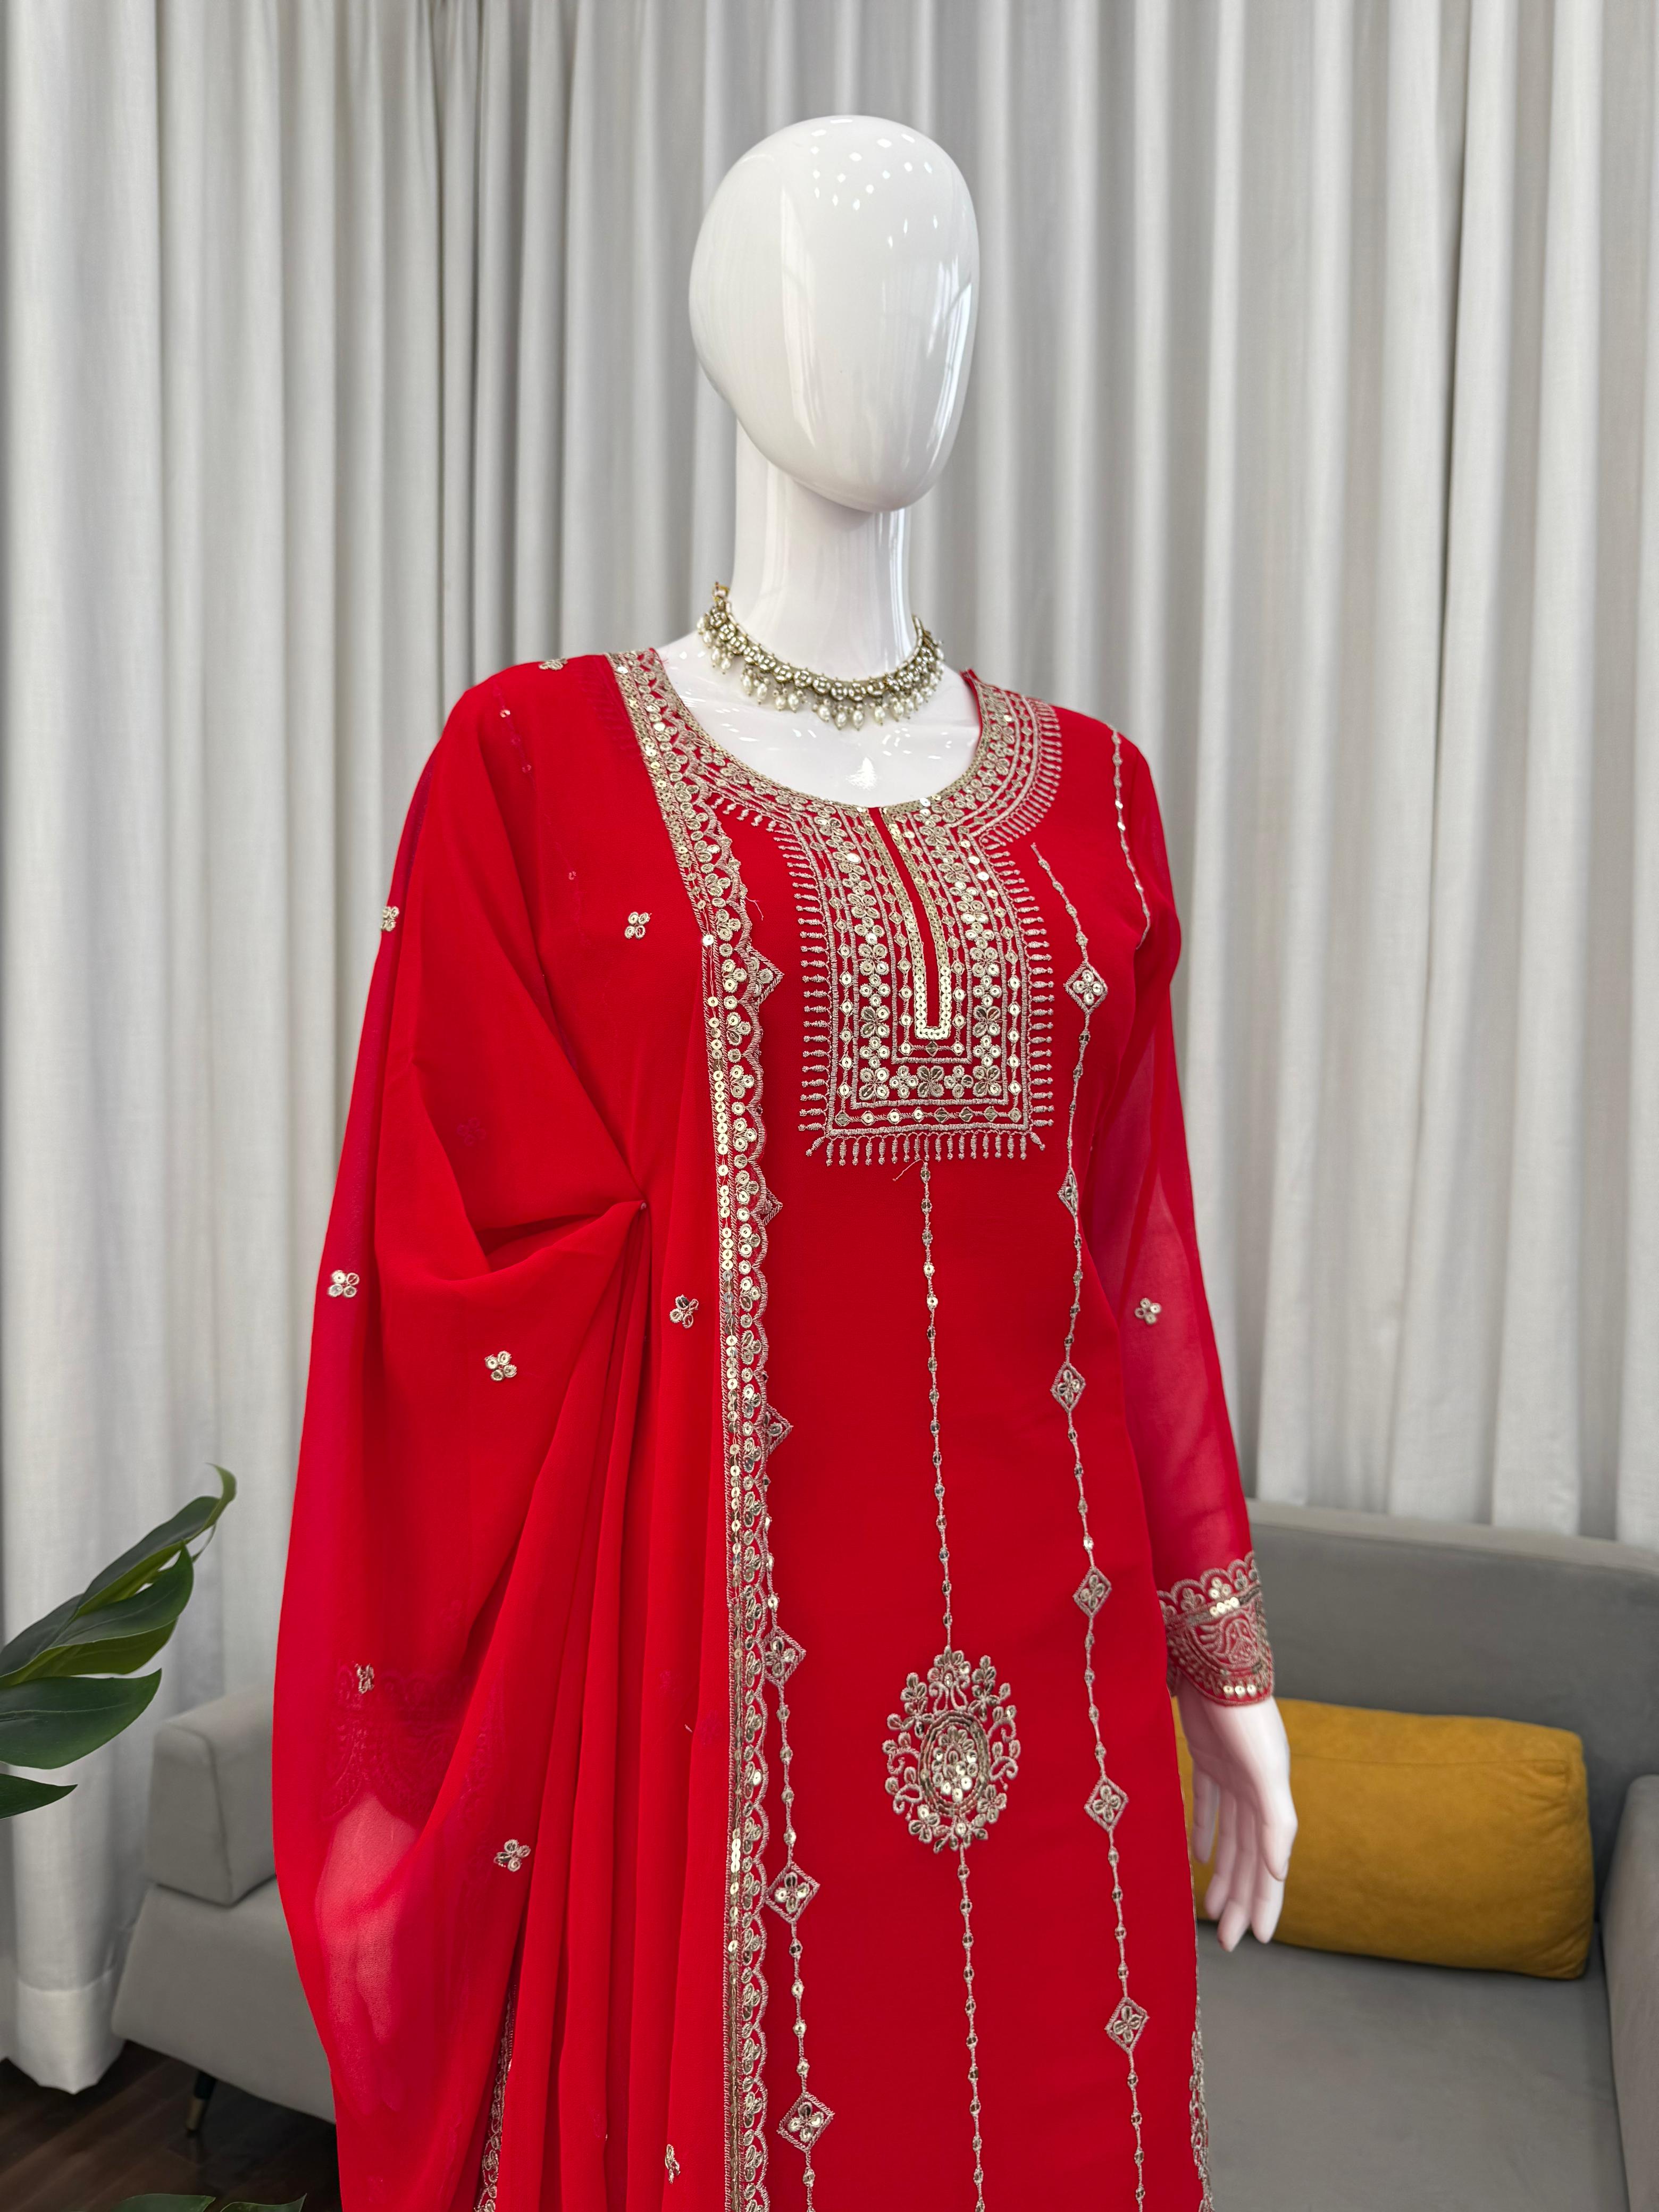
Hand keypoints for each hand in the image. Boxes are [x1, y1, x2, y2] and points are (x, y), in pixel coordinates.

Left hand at [1177, 1683, 1296, 1950]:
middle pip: (1248, 1860)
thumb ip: (1277, 1821)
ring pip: (1228, 1838)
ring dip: (1223, 1873)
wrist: (1217, 1665)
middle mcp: (1252, 1793)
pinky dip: (1204, 1832)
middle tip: (1230, 1941)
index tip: (1260, 1939)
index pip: (1269, 1865)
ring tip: (1213, 1909)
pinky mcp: (1207, 1757)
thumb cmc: (1246, 1718)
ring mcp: (1230, 1776)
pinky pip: (1207, 1805)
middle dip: (1242, 1899)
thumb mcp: (1267, 1772)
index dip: (1267, 1901)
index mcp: (1269, 1801)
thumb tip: (1280, 1872)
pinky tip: (1197, 1857)